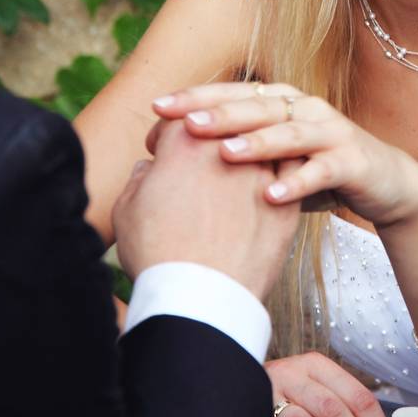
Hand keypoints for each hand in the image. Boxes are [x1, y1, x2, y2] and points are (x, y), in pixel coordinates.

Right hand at [112, 119, 297, 300]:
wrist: (201, 299)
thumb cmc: (157, 255)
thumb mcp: (127, 210)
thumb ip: (138, 180)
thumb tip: (147, 170)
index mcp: (187, 143)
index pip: (179, 117)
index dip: (167, 131)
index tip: (160, 150)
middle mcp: (230, 149)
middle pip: (224, 124)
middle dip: (208, 134)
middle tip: (196, 157)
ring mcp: (264, 174)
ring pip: (260, 146)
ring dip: (246, 150)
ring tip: (232, 169)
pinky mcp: (287, 204)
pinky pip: (290, 176)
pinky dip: (279, 173)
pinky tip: (268, 182)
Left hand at [151, 82, 417, 226]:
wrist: (386, 181)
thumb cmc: (316, 169)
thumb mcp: (272, 158)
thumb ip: (230, 155)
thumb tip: (162, 163)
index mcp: (279, 102)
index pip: (232, 93)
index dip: (196, 97)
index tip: (157, 107)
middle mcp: (304, 108)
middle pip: (257, 106)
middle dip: (220, 113)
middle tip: (185, 124)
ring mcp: (331, 131)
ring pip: (289, 133)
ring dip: (257, 143)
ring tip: (225, 154)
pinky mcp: (353, 160)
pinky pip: (321, 170)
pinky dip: (297, 182)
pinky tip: (271, 196)